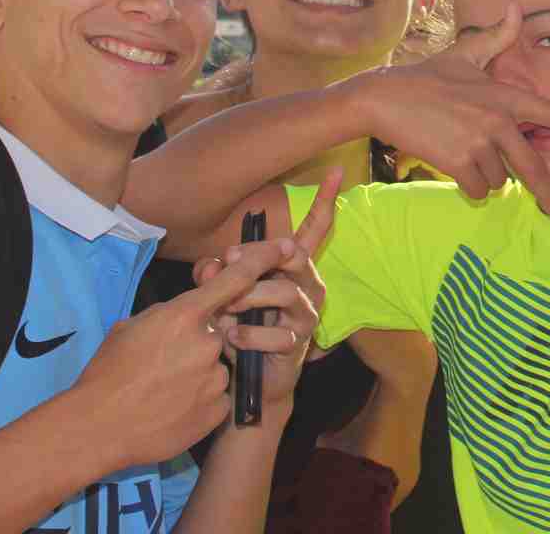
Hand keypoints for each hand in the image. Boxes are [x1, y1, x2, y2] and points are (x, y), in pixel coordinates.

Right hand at [73, 236, 293, 466]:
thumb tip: (184, 312)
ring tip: (165, 389)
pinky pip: (218, 394)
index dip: (261, 258)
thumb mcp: (132, 327)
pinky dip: (201, 398)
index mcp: (185, 315)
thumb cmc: (108, 372)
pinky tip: (173, 408)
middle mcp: (208, 342)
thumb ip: (169, 313)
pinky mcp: (218, 409)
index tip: (284, 246)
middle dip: (200, 339)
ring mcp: (216, 377)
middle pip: (222, 329)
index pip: (235, 279)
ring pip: (219, 364)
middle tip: (166, 360)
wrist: (99, 427)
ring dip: (199, 371)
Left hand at [196, 170, 339, 418]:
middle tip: (228, 262)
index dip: (325, 201)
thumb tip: (211, 265)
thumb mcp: (222, 291)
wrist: (252, 379)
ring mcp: (307, 314)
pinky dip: (245, 335)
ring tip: (223, 312)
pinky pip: (273, 333)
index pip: (314, 229)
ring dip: (244, 300)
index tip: (337, 170)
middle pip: (292, 255)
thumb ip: (215, 273)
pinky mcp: (299, 343)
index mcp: (294, 266)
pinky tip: (230, 339)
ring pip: (281, 293)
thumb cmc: (239, 324)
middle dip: (256, 257)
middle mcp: (308, 285)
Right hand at [341, 1, 549, 217]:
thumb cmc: (425, 78)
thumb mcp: (464, 55)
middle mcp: (498, 119)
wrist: (384, 99)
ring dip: (486, 175)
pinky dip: (470, 185)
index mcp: (504, 95)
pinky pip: (478, 188)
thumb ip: (497, 37)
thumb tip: (517, 7)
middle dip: (547, 192)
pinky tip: (455, 166)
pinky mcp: (459, 162)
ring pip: (499, 178)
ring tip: (463, 152)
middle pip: (532, 165)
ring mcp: (479, 141)